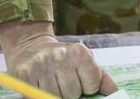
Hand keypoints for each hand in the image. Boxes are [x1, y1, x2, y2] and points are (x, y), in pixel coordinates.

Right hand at [0, 20, 118, 97]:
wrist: (31, 45)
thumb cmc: (63, 58)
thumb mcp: (84, 61)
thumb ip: (101, 77)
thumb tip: (115, 93)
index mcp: (80, 51)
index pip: (92, 84)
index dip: (87, 89)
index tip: (82, 83)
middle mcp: (61, 55)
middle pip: (73, 94)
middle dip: (71, 94)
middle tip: (64, 82)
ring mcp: (41, 64)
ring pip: (55, 97)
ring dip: (55, 95)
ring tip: (53, 83)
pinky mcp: (24, 73)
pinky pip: (37, 96)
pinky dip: (40, 95)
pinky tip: (41, 84)